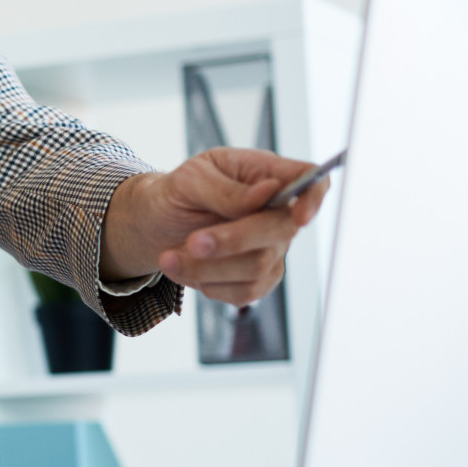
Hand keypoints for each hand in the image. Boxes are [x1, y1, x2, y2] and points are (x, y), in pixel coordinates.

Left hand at [100, 148, 329, 305]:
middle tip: (193, 243)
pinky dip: (208, 284)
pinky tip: (186, 269)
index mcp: (266, 175)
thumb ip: (226, 188)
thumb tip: (267, 191)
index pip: (311, 180)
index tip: (299, 216)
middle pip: (282, 230)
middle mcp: (276, 212)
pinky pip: (245, 291)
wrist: (154, 226)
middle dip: (233, 240)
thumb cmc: (176, 194)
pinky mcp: (257, 279)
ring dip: (208, 267)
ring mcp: (270, 247)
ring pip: (259, 266)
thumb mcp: (189, 179)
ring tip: (169, 258)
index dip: (313, 198)